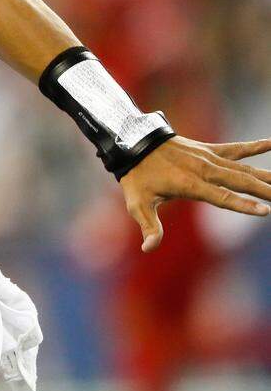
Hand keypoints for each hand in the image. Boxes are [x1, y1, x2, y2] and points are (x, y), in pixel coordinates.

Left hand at [120, 136, 270, 251]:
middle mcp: (203, 169)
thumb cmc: (137, 176)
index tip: (265, 211)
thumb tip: (149, 248)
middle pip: (240, 182)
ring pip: (242, 168)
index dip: (243, 205)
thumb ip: (149, 226)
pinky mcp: (208, 150)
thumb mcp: (137, 203)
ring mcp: (207, 157)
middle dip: (264, 191)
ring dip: (265, 176)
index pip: (221, 197)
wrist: (132, 142)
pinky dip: (254, 147)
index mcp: (189, 183)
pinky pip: (235, 149)